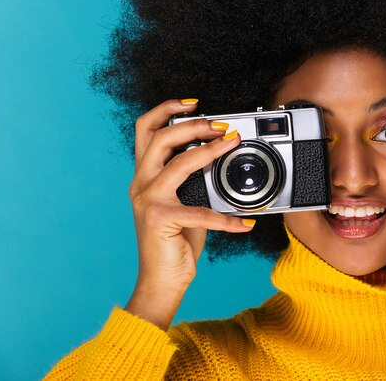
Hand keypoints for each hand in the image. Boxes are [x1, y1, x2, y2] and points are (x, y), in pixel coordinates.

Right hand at [124, 98, 254, 329]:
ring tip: (231, 145)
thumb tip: (217, 157)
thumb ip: (191, 180)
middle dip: (193, 125)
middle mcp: (140, 184)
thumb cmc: (175, 242)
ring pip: (178, 163)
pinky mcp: (160, 220)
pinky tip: (244, 224)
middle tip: (221, 126)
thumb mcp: (182, 203)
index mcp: (144, 176)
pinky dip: (227, 219)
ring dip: (209, 151)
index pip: (145, 130)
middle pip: (160, 138)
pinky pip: (201, 212)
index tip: (194, 104)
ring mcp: (148, 200)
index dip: (166, 110)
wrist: (161, 280)